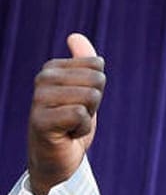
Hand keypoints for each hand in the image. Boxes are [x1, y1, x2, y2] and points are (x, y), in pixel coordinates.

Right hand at [27, 34, 105, 194]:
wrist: (57, 158)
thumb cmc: (71, 124)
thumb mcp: (83, 89)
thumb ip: (83, 62)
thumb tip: (75, 35)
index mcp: (52, 68)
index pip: (97, 66)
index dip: (97, 88)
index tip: (80, 102)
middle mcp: (42, 79)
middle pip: (97, 80)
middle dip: (94, 103)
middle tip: (76, 116)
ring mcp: (39, 99)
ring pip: (90, 97)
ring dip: (88, 117)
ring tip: (71, 125)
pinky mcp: (41, 120)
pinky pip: (81, 115)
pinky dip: (82, 129)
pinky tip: (67, 135)